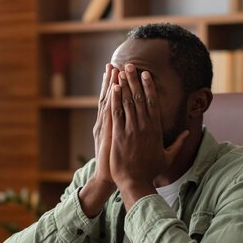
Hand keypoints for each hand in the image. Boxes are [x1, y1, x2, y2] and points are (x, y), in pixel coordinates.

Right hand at [92, 63, 116, 184]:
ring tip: (112, 69)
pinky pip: (112, 114)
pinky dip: (113, 100)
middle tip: (112, 64)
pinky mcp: (111, 133)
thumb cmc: (118, 165)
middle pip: (110, 98)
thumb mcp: (121, 148)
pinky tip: (114, 88)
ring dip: (112, 85)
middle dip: (111, 81)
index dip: (116, 87)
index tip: (117, 72)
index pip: (113, 101)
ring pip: (110, 102)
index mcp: (111, 125)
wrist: (109, 178)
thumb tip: (135, 128)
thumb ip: (127, 136)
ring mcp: (108, 127)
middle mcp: (107, 124)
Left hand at [110, 64, 188, 208]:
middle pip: (139, 98)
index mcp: (155, 130)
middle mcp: (144, 126)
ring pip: (128, 102)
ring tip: (120, 71)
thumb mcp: (168, 157)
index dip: (149, 87)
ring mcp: (131, 130)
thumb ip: (179, 143)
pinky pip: (117, 113)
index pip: (153, 103)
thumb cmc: (151, 171)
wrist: (135, 182)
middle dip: (134, 80)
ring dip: (124, 85)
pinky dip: (115, 99)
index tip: (146, 74)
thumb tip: (190, 132)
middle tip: (130, 65)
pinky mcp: (119, 135)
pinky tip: (113, 88)